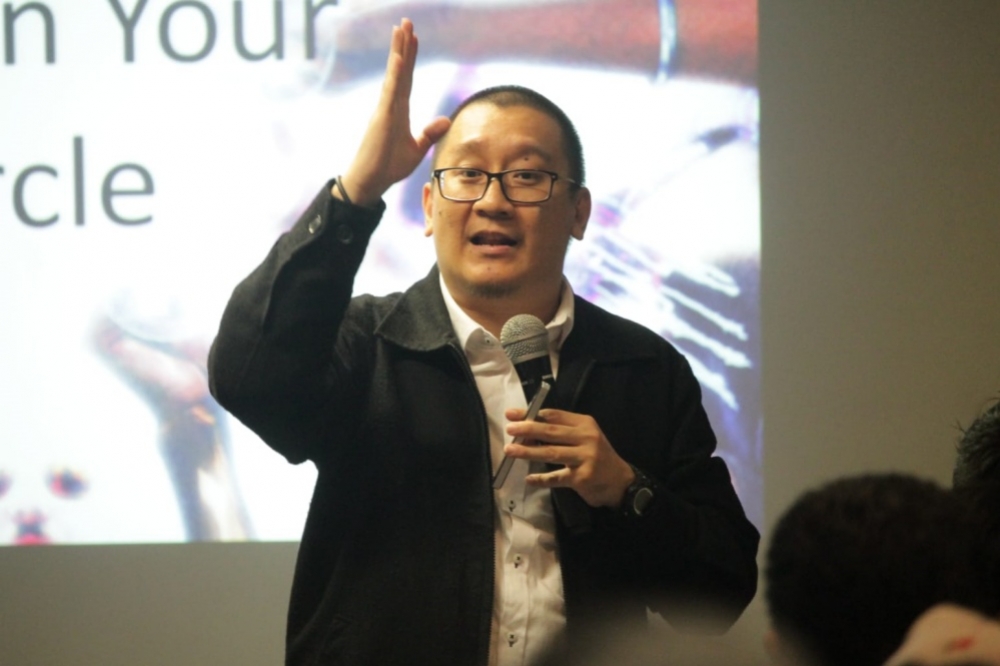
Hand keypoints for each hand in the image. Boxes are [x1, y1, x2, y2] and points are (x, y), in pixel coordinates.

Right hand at [338, 19, 450, 205]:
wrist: (371, 181)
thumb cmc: (388, 166)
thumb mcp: (416, 149)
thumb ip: (429, 134)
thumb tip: (445, 120)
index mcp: (398, 110)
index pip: (406, 78)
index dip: (410, 57)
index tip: (414, 37)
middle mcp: (390, 105)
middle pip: (400, 70)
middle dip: (404, 45)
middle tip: (406, 21)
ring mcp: (384, 109)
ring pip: (394, 75)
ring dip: (398, 51)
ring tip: (401, 28)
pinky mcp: (381, 118)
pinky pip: (390, 93)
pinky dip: (395, 75)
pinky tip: (398, 58)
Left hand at [504, 407, 635, 507]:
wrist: (620, 481)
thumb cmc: (597, 456)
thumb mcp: (584, 438)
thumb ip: (561, 433)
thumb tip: (528, 430)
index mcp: (584, 424)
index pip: (554, 416)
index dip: (531, 415)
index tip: (512, 415)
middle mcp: (586, 438)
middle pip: (551, 432)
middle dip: (527, 429)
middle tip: (509, 429)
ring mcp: (585, 458)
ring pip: (551, 453)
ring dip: (528, 452)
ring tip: (510, 451)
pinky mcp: (582, 478)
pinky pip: (557, 478)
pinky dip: (541, 479)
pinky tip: (529, 478)